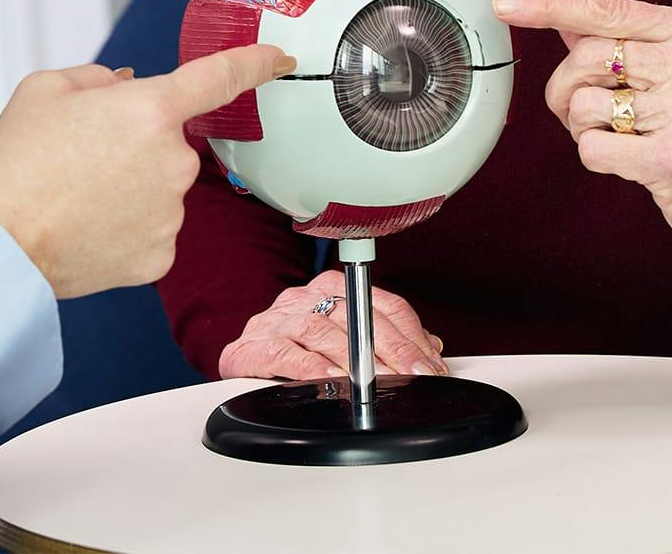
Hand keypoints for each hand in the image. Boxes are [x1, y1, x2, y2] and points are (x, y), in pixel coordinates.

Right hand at [0, 45, 294, 298]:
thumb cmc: (16, 163)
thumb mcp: (45, 90)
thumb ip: (97, 79)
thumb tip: (125, 86)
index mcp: (150, 108)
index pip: (220, 76)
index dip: (255, 62)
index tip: (278, 58)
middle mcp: (173, 161)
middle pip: (168, 142)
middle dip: (134, 145)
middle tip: (81, 160)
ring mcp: (172, 213)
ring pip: (160, 189)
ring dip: (130, 188)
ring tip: (76, 198)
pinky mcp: (161, 256)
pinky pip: (153, 230)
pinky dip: (126, 228)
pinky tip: (88, 228)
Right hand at [218, 269, 447, 380]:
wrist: (241, 364)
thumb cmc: (297, 351)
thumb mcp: (343, 340)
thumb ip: (384, 340)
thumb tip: (430, 349)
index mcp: (329, 289)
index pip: (378, 302)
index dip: (409, 334)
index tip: (430, 364)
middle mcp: (303, 299)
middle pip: (355, 314)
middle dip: (391, 348)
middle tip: (414, 375)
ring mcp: (275, 321)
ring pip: (320, 330)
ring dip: (354, 359)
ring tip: (379, 382)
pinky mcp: (249, 347)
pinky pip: (283, 353)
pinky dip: (310, 368)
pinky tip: (331, 381)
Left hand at [497, 0, 671, 292]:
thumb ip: (624, 43)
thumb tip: (565, 18)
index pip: (604, 10)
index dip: (547, 6)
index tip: (506, 4)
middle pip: (583, 58)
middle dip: (567, 90)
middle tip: (591, 114)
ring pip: (582, 104)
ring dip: (585, 128)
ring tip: (622, 138)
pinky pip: (592, 148)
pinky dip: (598, 158)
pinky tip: (632, 163)